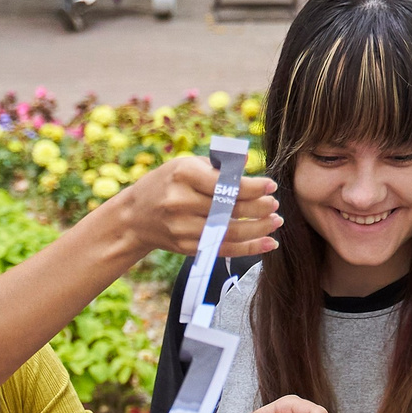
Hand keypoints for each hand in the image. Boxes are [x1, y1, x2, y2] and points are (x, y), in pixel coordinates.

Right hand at [117, 155, 282, 260]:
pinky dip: (248, 248)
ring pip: (229, 231)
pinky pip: (223, 248)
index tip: (271, 186)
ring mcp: (183, 227)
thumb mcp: (187, 165)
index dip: (253, 187)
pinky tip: (267, 243)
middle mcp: (181, 202)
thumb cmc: (167, 184)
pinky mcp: (188, 246)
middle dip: (258, 208)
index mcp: (183, 175)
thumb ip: (218, 166)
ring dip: (258, 228)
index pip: (226, 184)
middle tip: (275, 205)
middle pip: (230, 209)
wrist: (135, 216)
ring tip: (276, 222)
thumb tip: (248, 163)